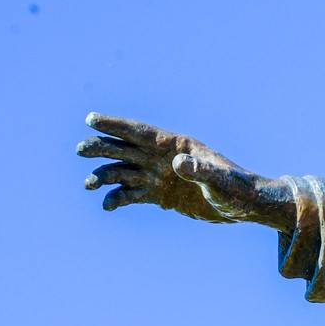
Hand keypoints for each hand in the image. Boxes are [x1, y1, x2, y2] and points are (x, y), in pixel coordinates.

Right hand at [77, 113, 293, 229]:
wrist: (244, 206)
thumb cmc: (237, 188)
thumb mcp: (220, 180)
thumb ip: (200, 170)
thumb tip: (177, 163)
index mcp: (176, 145)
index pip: (140, 132)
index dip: (115, 125)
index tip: (90, 119)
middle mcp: (163, 158)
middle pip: (125, 148)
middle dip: (102, 147)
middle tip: (79, 150)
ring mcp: (159, 176)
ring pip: (123, 172)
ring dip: (104, 176)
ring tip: (88, 185)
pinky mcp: (159, 196)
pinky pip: (131, 195)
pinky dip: (117, 199)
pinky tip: (107, 206)